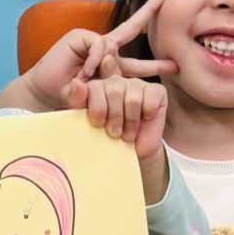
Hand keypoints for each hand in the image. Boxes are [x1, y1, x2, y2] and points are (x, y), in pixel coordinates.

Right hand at [13, 0, 166, 110]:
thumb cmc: (69, 96)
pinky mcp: (80, 36)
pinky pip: (100, 45)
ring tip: (88, 78)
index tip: (174, 64)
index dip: (155, 64)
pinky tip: (85, 71)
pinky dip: (95, 59)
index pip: (137, 61)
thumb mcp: (97, 96)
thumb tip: (116, 74)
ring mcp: (92, 41)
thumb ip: (110, 88)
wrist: (45, 92)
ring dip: (105, 65)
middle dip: (149, 11)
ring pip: (114, 43)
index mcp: (111, 66)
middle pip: (131, 27)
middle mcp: (104, 50)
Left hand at [69, 73, 171, 202]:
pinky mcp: (157, 91)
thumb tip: (76, 82)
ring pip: (132, 98)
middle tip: (114, 133)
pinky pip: (151, 97)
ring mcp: (137, 84)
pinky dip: (147, 113)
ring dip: (130, 121)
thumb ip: (78, 101)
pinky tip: (145, 120)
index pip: (95, 86)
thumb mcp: (85, 122)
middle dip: (114, 117)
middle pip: (114, 90)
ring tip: (127, 134)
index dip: (97, 108)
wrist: (130, 153)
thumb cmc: (106, 138)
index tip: (98, 124)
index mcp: (98, 86)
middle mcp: (117, 81)